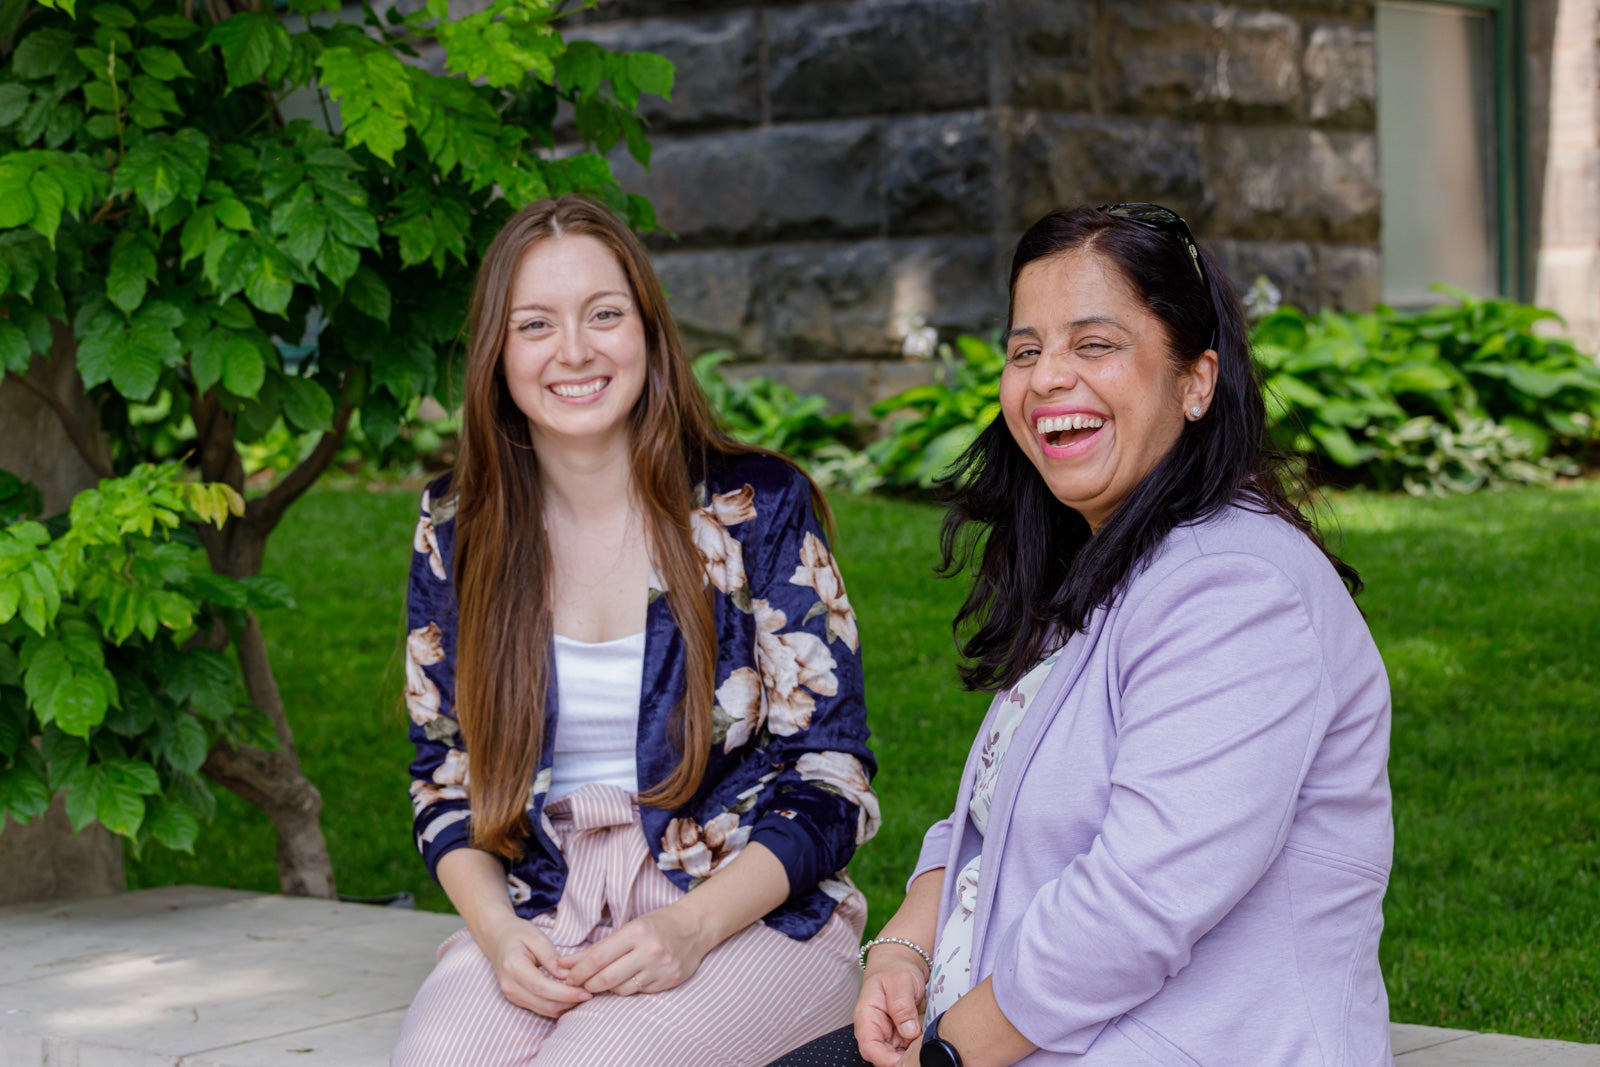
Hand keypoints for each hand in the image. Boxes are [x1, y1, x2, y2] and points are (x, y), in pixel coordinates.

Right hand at [480, 915, 592, 1018]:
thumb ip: (551, 957)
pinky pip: (540, 1008)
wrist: (497, 939)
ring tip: (583, 994)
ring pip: (543, 1010)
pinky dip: (557, 1005)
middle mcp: (510, 986)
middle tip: (590, 993)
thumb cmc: (518, 934)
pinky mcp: (516, 999)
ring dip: (565, 1006)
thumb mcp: (536, 937)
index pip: (542, 988)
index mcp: (513, 967)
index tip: (586, 992)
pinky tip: (570, 996)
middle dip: (569, 1002)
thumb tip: (567, 977)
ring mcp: (511, 995)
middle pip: (544, 1003)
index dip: (566, 994)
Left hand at [558, 903, 710, 995]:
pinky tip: (625, 980)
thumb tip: (565, 964)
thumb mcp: (628, 928)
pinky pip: (639, 992)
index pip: (599, 957)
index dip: (579, 970)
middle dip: (588, 984)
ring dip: (607, 988)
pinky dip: (627, 988)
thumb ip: (598, 948)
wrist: (694, 927)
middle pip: (608, 978)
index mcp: (637, 932)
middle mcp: (650, 950)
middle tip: (578, 984)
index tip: (567, 975)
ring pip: (622, 989)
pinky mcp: (669, 981)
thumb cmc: (657, 924)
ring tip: (602, 981)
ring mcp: (661, 968)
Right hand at [854, 943, 927, 1066]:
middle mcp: (875, 1029)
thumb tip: (909, 1032)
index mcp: (866, 1017)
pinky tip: (927, 1038)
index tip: (907, 1061)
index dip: (886, 1060)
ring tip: (927, 1041)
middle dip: (903, 1058)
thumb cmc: (895, 969)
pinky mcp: (900, 1035)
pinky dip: (918, 1047)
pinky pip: (908, 1048)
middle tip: (923, 1051)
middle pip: (884, 1056)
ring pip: (898, 1055)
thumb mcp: (900, 982)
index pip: (869, 1048)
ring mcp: (888, 1034)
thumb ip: (902, 1006)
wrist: (899, 963)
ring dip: (912, 1053)